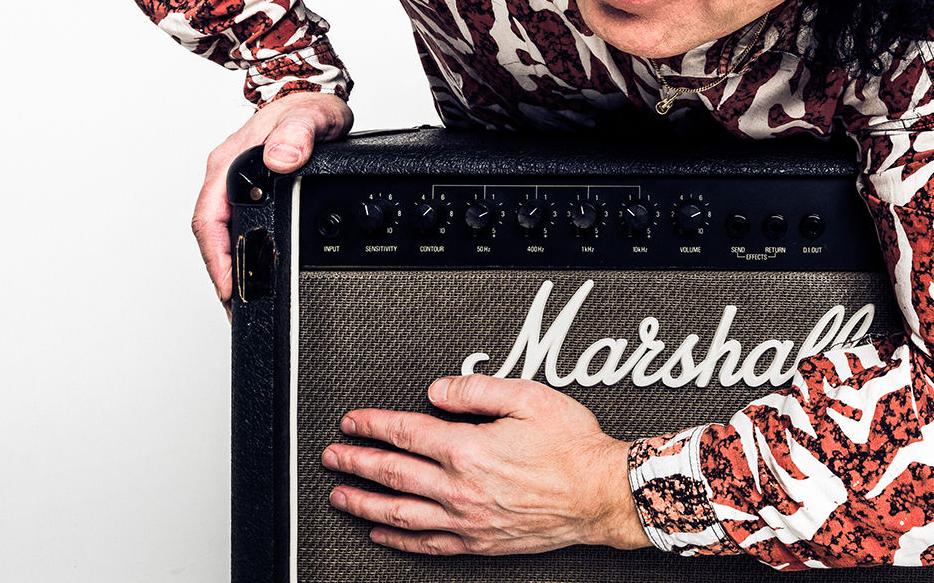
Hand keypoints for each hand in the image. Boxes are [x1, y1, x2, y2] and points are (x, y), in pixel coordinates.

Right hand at [194, 90, 352, 315]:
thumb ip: (298, 134)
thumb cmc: (306, 105)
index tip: (228, 285)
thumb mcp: (310, 116)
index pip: (209, 217)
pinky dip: (240, 251)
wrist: (310, 94)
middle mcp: (225, 174)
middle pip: (210, 233)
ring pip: (221, 233)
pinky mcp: (246, 190)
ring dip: (229, 265)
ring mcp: (233, 182)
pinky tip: (253, 270)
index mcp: (229, 161)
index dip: (216, 256)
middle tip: (236, 306)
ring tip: (242, 299)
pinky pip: (235, 225)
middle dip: (220, 272)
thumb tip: (281, 159)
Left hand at [322, 374, 651, 555]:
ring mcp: (467, 520)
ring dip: (364, 503)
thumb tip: (438, 390)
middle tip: (333, 457)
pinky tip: (382, 532)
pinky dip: (398, 539)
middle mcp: (460, 488)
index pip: (404, 433)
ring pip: (400, 513)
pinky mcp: (479, 542)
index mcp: (467, 449)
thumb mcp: (527, 397)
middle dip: (356, 463)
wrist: (601, 494)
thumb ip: (476, 390)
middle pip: (392, 473)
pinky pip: (427, 544)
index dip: (372, 425)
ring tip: (341, 497)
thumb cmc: (573, 448)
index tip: (352, 422)